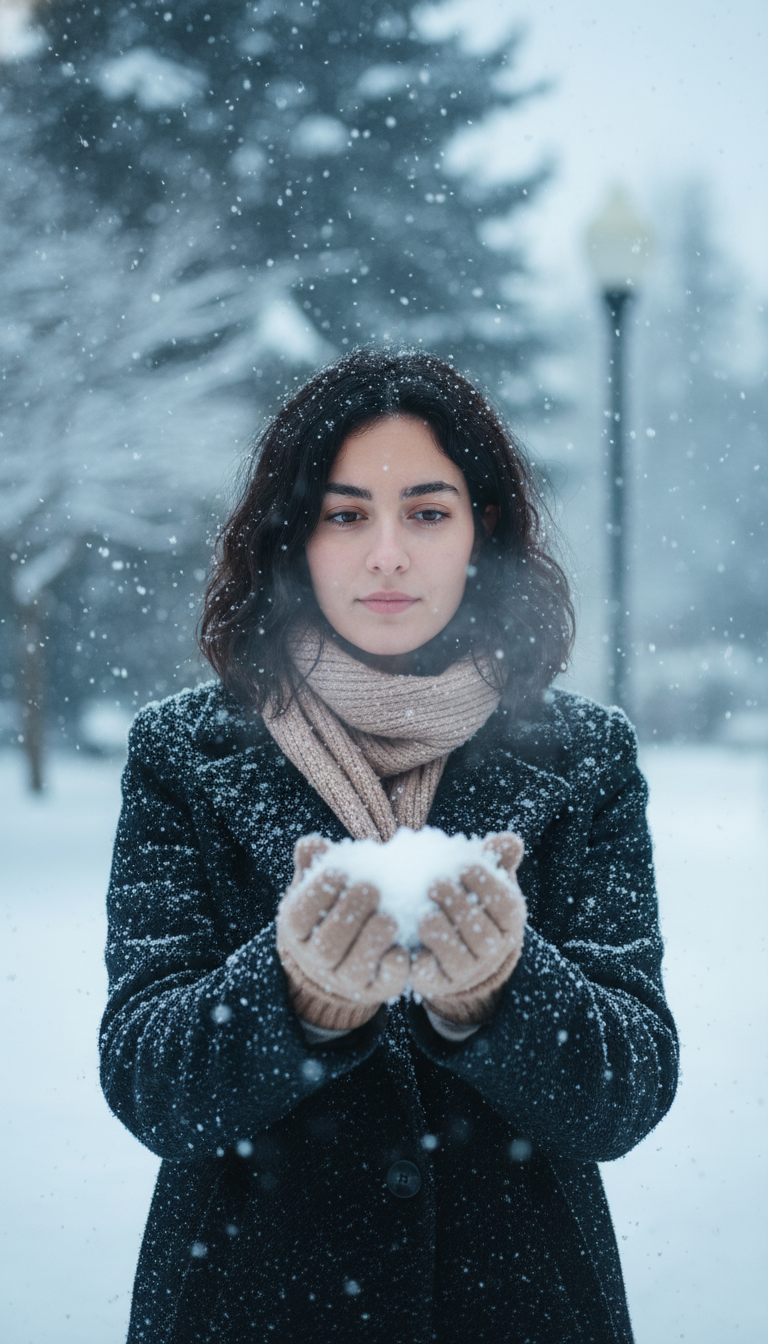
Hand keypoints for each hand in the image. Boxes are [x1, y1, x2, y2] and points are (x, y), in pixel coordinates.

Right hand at [276, 835, 409, 1031]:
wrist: (338, 956)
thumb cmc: (329, 907)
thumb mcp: (316, 884)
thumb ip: (314, 863)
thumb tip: (312, 844)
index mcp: (298, 931)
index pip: (299, 917)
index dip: (317, 895)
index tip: (338, 870)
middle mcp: (316, 959)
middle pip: (327, 945)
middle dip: (350, 914)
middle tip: (371, 887)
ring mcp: (344, 979)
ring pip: (354, 968)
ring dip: (373, 941)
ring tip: (390, 917)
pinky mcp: (374, 989)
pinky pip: (383, 984)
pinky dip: (394, 969)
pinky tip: (403, 948)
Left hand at [410, 832, 526, 1026]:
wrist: (448, 942)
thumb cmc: (468, 898)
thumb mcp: (482, 877)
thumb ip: (496, 858)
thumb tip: (510, 841)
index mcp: (509, 920)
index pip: (505, 905)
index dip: (487, 885)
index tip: (465, 864)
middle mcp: (495, 948)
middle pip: (482, 932)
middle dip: (459, 905)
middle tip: (436, 882)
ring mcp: (472, 968)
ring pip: (462, 954)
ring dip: (444, 929)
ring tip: (426, 909)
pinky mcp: (446, 980)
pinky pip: (440, 970)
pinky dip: (431, 948)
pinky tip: (419, 925)